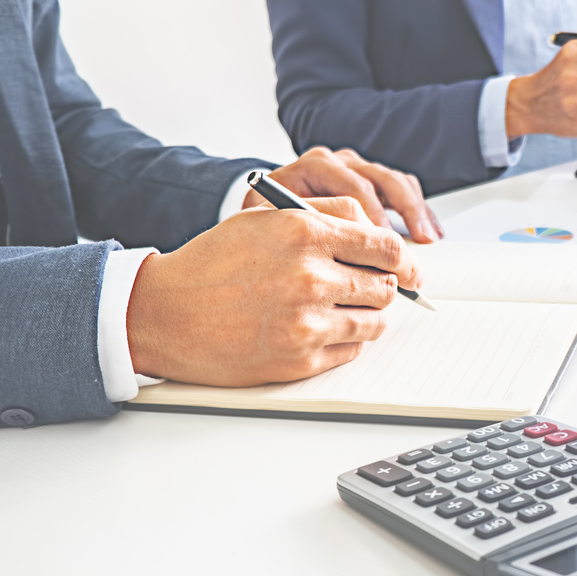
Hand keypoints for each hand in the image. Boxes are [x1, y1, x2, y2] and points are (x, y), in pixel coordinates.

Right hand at [126, 196, 421, 384]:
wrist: (164, 313)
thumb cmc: (211, 264)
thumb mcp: (265, 219)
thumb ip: (324, 216)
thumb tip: (377, 231)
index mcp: (303, 232)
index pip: (385, 246)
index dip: (406, 259)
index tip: (411, 267)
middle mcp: (309, 277)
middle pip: (385, 286)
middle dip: (382, 286)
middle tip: (367, 287)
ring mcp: (306, 322)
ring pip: (374, 321)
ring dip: (366, 315)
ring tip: (338, 307)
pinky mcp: (299, 359)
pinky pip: (351, 350)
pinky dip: (345, 340)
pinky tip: (318, 328)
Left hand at [242, 146, 441, 242]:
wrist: (264, 206)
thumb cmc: (266, 218)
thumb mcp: (269, 221)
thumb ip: (300, 228)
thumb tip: (339, 252)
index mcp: (315, 165)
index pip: (354, 186)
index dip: (374, 217)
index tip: (383, 246)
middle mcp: (339, 161)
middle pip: (381, 179)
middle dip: (403, 212)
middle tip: (414, 245)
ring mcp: (358, 167)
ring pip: (397, 180)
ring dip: (417, 210)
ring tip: (428, 239)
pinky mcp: (373, 178)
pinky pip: (404, 186)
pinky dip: (419, 208)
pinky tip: (430, 231)